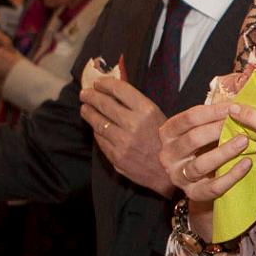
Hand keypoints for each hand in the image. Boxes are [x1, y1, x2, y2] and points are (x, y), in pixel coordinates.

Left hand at [80, 76, 172, 195]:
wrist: (170, 173)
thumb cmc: (166, 142)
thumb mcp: (158, 117)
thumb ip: (138, 105)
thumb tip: (114, 92)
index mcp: (147, 111)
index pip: (120, 90)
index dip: (105, 84)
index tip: (98, 82)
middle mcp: (133, 124)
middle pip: (105, 104)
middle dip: (91, 96)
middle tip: (85, 93)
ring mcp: (123, 142)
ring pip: (98, 122)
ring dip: (89, 113)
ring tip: (85, 108)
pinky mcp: (116, 157)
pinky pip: (100, 140)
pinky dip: (96, 131)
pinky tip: (95, 127)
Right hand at [157, 102, 250, 234]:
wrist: (201, 178)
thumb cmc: (205, 145)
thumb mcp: (203, 128)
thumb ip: (215, 116)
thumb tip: (241, 99)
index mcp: (168, 133)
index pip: (188, 118)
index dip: (212, 111)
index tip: (234, 106)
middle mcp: (168, 155)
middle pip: (192, 139)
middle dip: (217, 129)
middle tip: (241, 123)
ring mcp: (178, 176)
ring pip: (200, 165)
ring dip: (224, 152)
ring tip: (244, 141)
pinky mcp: (192, 194)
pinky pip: (212, 187)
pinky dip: (231, 175)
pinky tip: (247, 164)